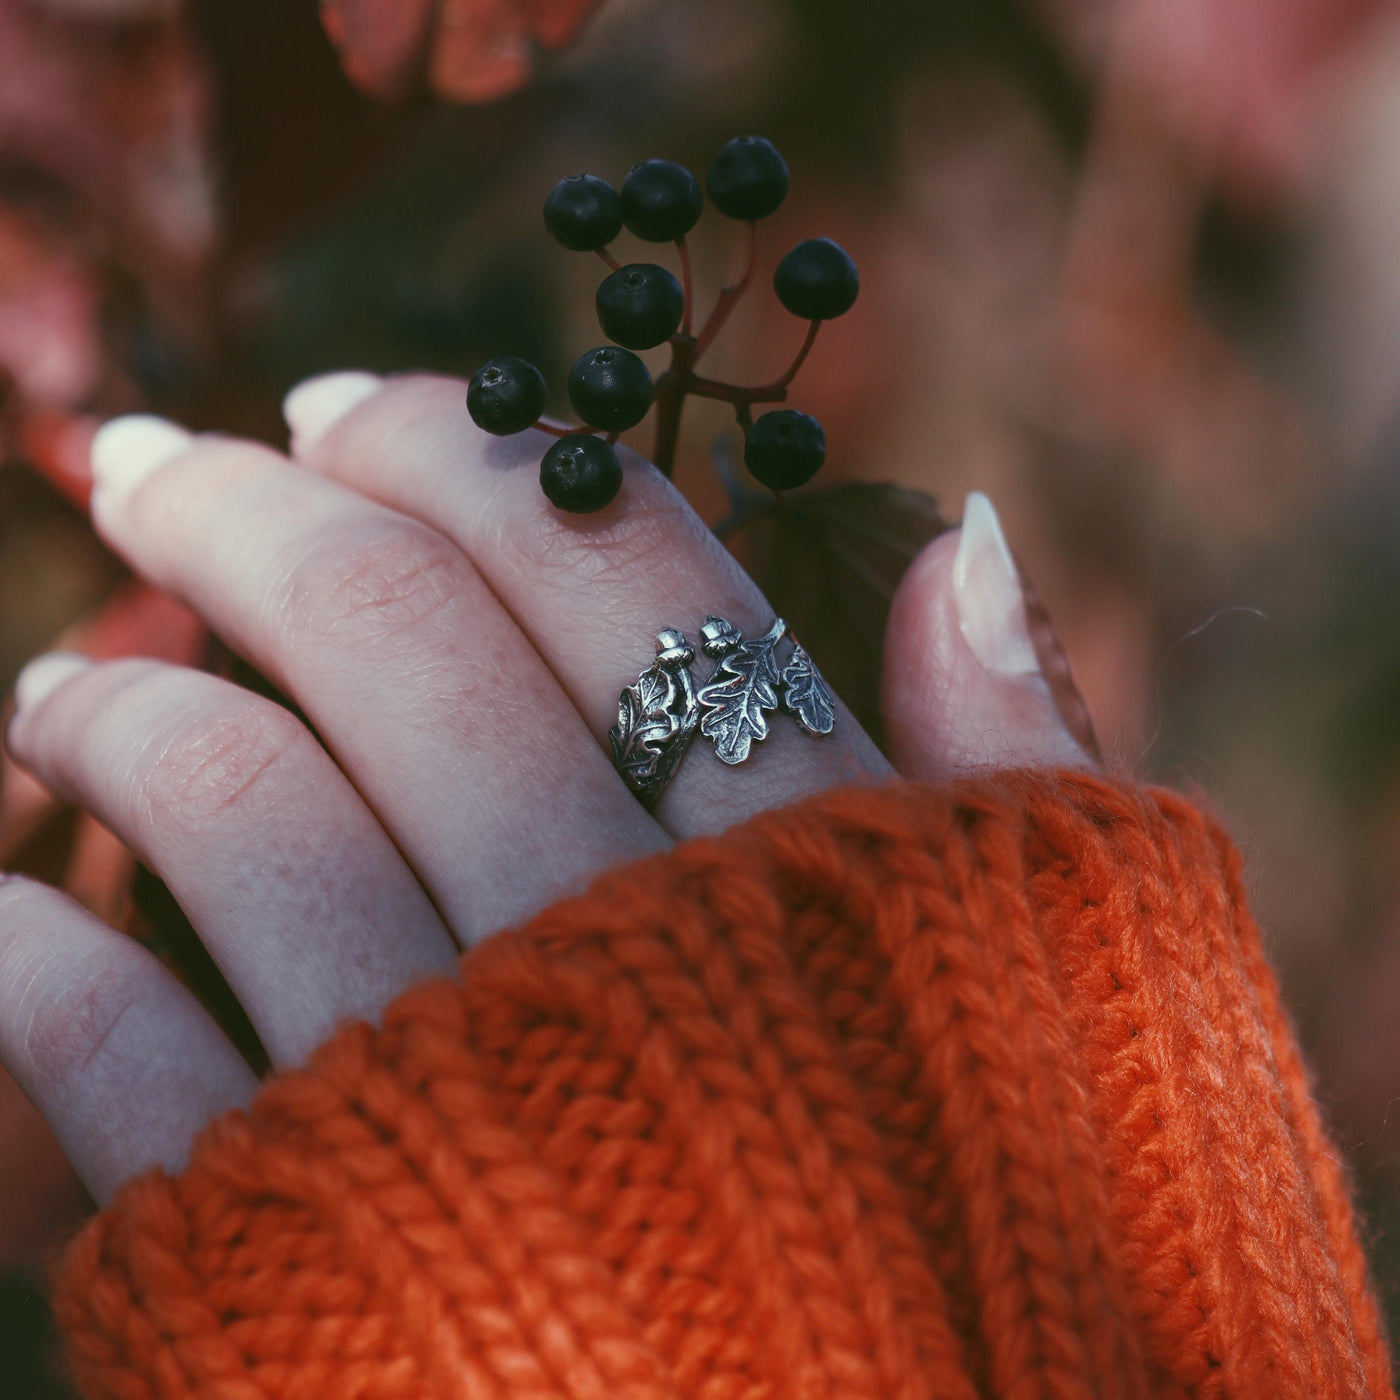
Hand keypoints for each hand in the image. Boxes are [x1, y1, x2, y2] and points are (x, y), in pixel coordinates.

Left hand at [0, 371, 1091, 1205]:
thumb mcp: (1072, 997)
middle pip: (400, 630)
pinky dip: (28, 947)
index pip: (624, 566)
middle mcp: (622, 946)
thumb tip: (964, 536)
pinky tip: (9, 898)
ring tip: (57, 683)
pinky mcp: (290, 1267)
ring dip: (111, 707)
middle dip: (260, 504)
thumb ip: (1018, 763)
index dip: (485, 449)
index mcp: (815, 872)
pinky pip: (102, 1047)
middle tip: (162, 452)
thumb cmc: (1001, 1256)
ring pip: (229, 800)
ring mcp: (444, 1100)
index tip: (361, 401)